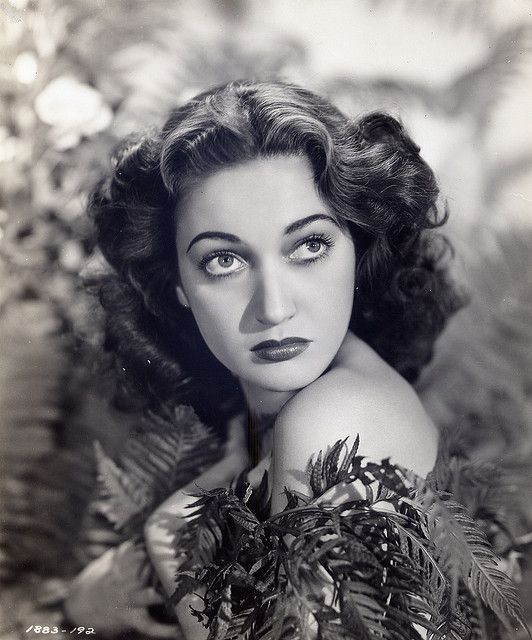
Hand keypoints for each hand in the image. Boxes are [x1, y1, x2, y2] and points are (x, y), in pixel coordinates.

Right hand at [64, 540, 180, 637]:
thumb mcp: (114, 557)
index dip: (162, 546)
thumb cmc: (105, 576)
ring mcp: (129, 599)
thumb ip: (131, 546)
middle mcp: (127, 578)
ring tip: (188, 591)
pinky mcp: (129, 617)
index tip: (181, 541)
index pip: (145, 550)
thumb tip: (146, 530)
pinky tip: (180, 630)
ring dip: (167, 593)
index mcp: (124, 561)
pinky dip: (164, 630)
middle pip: (150, 570)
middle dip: (168, 567)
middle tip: (191, 563)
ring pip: (150, 596)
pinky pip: (148, 625)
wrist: (81, 603)